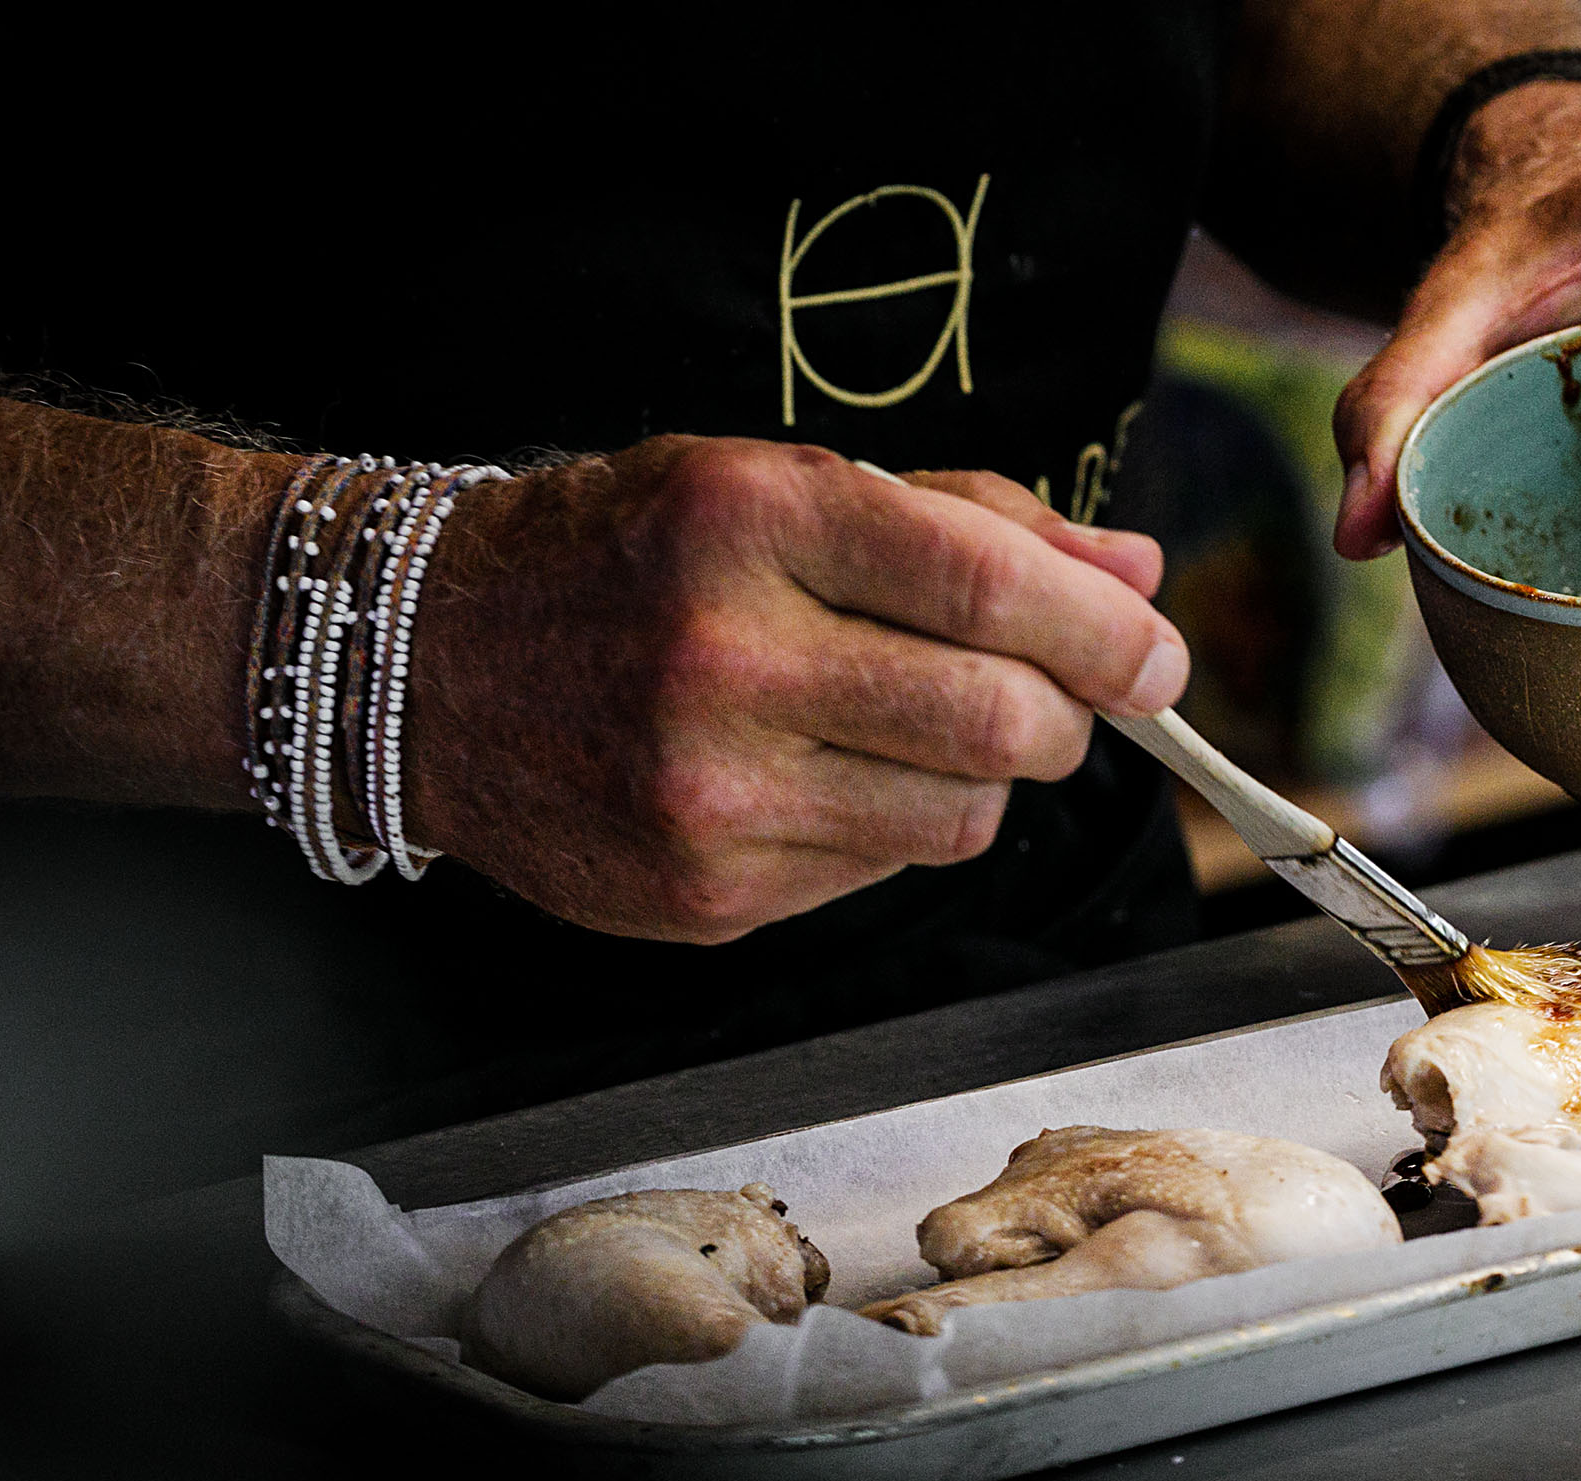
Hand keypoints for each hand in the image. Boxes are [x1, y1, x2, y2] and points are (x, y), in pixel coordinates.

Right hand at [407, 442, 1185, 941]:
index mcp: (752, 520)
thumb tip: (1134, 577)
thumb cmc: (626, 558)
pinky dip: (889, 827)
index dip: (1108, 635)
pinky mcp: (704, 893)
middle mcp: (726, 658)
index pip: (993, 592)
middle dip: (1064, 719)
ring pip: (959, 819)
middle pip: (999, 724)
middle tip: (1054, 701)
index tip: (1156, 655)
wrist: (424, 666)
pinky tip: (817, 777)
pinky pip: (879, 872)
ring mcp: (709, 792)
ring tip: (907, 728)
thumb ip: (972, 525)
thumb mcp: (780, 487)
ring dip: (980, 780)